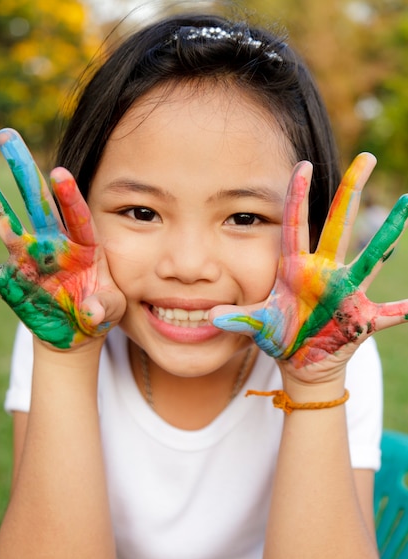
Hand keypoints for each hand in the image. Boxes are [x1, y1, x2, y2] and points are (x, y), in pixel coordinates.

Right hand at [0, 128, 125, 348]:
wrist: (76, 330)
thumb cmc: (102, 311)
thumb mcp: (112, 309)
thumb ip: (104, 307)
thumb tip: (90, 313)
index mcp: (85, 244)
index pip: (77, 215)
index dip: (69, 195)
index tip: (60, 173)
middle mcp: (54, 243)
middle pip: (38, 203)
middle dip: (24, 170)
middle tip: (7, 135)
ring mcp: (31, 257)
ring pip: (8, 224)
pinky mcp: (14, 278)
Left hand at [211, 153, 407, 368]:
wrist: (300, 361)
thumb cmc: (279, 334)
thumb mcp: (257, 324)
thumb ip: (238, 318)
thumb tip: (210, 316)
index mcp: (297, 269)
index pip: (296, 225)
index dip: (298, 197)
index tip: (303, 164)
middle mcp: (325, 273)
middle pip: (340, 226)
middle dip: (351, 191)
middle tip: (367, 157)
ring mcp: (346, 292)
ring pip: (370, 257)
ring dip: (388, 234)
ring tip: (406, 203)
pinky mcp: (361, 318)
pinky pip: (388, 314)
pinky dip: (402, 310)